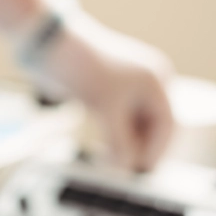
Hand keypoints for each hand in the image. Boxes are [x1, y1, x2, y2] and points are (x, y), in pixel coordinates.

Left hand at [42, 10, 173, 170]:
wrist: (47, 42)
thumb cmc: (80, 66)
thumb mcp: (104, 106)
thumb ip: (119, 140)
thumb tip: (127, 169)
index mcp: (155, 80)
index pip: (168, 124)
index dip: (157, 150)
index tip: (142, 172)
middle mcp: (146, 82)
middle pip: (154, 126)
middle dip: (142, 149)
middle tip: (128, 174)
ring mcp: (127, 86)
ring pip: (135, 125)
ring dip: (127, 145)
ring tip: (114, 166)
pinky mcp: (107, 91)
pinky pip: (119, 120)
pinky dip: (115, 137)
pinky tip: (106, 152)